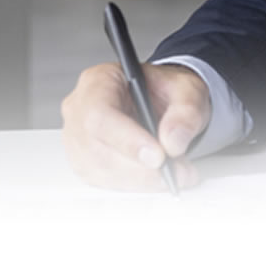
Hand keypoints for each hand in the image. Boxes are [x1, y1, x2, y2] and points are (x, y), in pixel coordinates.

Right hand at [61, 61, 210, 190]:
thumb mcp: (187, 89)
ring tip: (178, 175)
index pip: (100, 114)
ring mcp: (78, 139)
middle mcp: (80, 109)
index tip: (158, 156)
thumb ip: (185, 111)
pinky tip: (160, 179)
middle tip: (177, 171)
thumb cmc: (167, 90)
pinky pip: (105, 181)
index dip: (126, 139)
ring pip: (100, 169)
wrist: (163, 103)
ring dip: (141, 180)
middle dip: (140, 166)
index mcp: (99, 80)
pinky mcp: (86, 162)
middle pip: (97, 147)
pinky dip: (136, 185)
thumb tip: (173, 141)